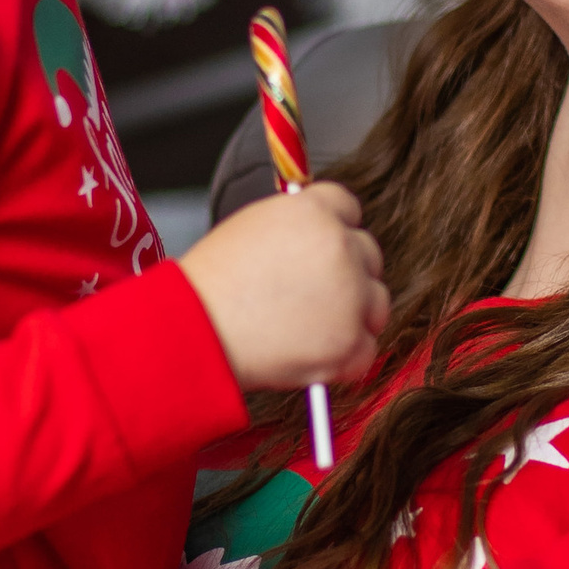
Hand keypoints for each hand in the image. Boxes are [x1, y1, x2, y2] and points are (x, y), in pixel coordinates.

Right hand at [181, 179, 386, 394]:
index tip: (322, 253)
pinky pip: (367, 350)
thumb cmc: (210, 285)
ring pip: (376, 302)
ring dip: (353, 316)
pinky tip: (309, 355)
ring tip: (308, 329)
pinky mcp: (350, 342)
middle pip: (369, 256)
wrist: (193, 331)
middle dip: (347, 276)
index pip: (348, 209)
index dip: (334, 232)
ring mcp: (350, 295)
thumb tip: (319, 236)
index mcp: (313, 211)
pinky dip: (343, 359)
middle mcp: (339, 246)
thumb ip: (296, 226)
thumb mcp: (252, 228)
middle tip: (311, 298)